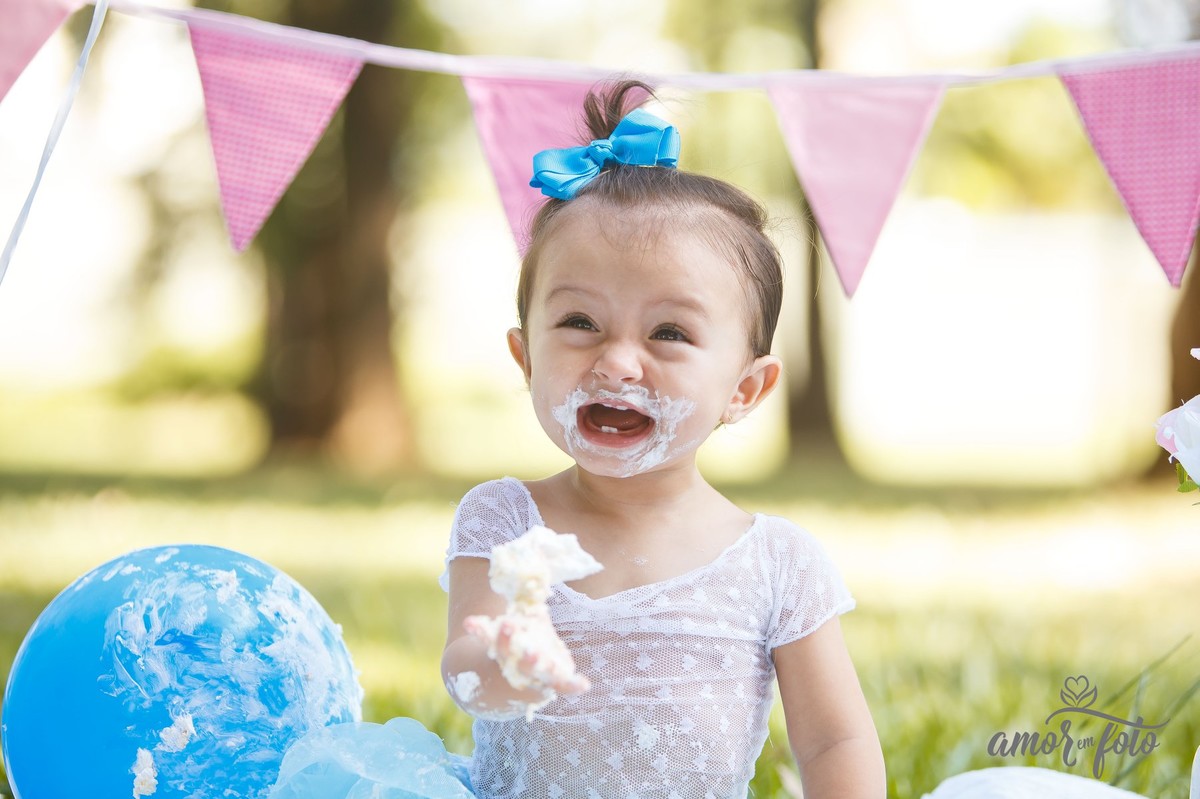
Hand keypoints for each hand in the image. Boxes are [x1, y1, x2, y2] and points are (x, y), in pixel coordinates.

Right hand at [464, 612, 589, 695]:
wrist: (519, 685)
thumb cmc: (522, 645)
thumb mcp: (522, 622)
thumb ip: (526, 601)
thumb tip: (532, 564)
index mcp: (503, 647)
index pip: (489, 638)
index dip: (479, 630)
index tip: (469, 622)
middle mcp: (514, 663)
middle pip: (507, 654)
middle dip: (506, 641)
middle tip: (507, 625)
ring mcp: (534, 676)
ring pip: (531, 671)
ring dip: (532, 663)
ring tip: (535, 655)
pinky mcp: (555, 682)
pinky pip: (563, 686)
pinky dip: (572, 685)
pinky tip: (584, 684)